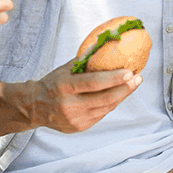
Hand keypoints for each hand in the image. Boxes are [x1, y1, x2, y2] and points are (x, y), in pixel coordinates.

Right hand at [20, 59, 142, 133]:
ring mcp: (75, 119)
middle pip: (105, 99)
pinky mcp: (80, 127)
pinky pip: (102, 114)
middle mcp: (69, 105)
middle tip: (138, 78)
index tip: (130, 72)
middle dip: (125, 88)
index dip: (113, 79)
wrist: (33, 107)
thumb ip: (85, 60)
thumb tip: (106, 44)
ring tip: (133, 84)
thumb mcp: (65, 69)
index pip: (93, 83)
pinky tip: (119, 94)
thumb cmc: (53, 83)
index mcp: (64, 87)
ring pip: (107, 107)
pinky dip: (112, 103)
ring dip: (122, 95)